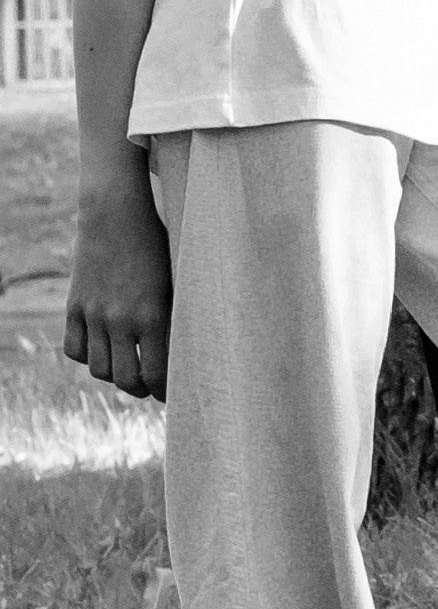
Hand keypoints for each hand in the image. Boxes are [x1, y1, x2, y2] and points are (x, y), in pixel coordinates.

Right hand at [65, 181, 173, 395]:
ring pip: (99, 369)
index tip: (172, 395)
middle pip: (125, 380)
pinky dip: (87, 356)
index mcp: (153, 314)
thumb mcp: (177, 275)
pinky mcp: (74, 306)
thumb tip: (192, 344)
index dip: (165, 391)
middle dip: (141, 389)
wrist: (116, 213)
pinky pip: (74, 349)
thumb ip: (178, 312)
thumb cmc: (158, 241)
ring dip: (114, 376)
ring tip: (127, 371)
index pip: (157, 373)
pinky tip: (102, 350)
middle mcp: (120, 320)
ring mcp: (93, 315)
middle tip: (150, 387)